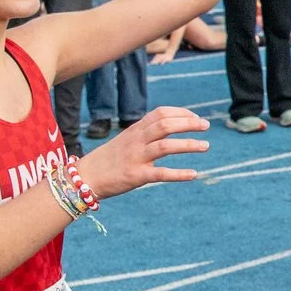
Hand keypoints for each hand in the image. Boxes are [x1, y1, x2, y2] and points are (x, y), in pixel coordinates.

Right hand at [79, 107, 210, 197]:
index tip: (196, 118)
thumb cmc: (109, 159)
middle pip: (165, 125)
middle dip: (189, 123)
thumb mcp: (125, 139)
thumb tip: (168, 125)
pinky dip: (179, 174)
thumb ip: (144, 132)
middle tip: (206, 126)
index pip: (160, 113)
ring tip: (205, 146)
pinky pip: (160, 174)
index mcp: (135, 130)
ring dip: (188, 145)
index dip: (181, 113)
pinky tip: (194, 174)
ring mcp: (136, 158)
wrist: (84, 177)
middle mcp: (136, 141)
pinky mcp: (135, 176)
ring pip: (166, 146)